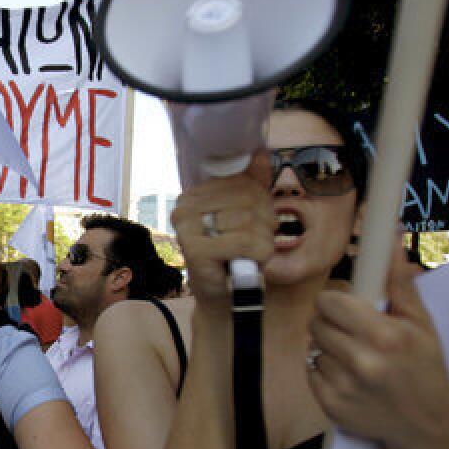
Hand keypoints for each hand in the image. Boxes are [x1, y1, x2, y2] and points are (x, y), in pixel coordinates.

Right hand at [170, 158, 274, 305]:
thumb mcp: (245, 215)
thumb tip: (259, 152)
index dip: (261, 205)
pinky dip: (258, 255)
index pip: (243, 183)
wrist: (223, 296)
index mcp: (195, 195)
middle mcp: (185, 207)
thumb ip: (251, 184)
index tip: (254, 225)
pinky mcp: (196, 250)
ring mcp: (187, 228)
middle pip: (248, 200)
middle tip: (253, 244)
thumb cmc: (234, 255)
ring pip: (249, 221)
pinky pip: (245, 243)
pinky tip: (248, 263)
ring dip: (262, 242)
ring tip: (249, 255)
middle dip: (263, 225)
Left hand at [308, 243, 448, 448]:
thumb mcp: (419, 322)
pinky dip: (323, 372)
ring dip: (328, 348)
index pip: (330, 302)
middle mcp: (362, 362)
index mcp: (384, 336)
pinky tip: (348, 377)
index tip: (346, 305)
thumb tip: (389, 238)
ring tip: (355, 357)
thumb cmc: (423, 365)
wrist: (425, 423)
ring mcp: (343, 386)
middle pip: (316, 323)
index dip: (335, 301)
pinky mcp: (329, 406)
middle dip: (330, 323)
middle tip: (352, 332)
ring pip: (312, 347)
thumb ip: (398, 282)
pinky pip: (310, 372)